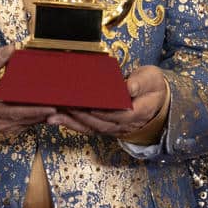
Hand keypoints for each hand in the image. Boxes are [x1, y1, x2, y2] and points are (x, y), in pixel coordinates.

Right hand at [0, 45, 54, 136]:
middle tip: (65, 105)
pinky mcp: (3, 126)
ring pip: (26, 124)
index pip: (17, 112)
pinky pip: (23, 124)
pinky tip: (47, 110)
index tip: (53, 106)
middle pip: (26, 120)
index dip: (36, 110)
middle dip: (46, 113)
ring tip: (62, 108)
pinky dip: (35, 117)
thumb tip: (12, 49)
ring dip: (42, 116)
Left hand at [50, 65, 167, 137]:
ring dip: (71, 122)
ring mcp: (113, 127)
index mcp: (137, 113)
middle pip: (99, 123)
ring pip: (90, 128)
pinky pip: (87, 127)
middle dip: (80, 116)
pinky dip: (71, 124)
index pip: (117, 115)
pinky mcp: (104, 126)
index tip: (86, 105)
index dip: (101, 111)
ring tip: (53, 115)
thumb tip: (128, 88)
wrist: (155, 99)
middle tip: (63, 106)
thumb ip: (140, 83)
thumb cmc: (151, 86)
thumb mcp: (151, 79)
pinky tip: (57, 118)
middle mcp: (123, 125)